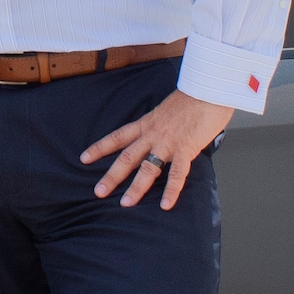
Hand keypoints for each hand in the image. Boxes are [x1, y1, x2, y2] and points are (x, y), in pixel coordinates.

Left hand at [81, 89, 234, 209]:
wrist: (209, 89)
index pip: (117, 136)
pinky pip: (177, 173)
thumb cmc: (194, 97)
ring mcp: (168, 142)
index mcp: (147, 123)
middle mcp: (153, 134)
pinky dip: (171, 190)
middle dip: (112, 176)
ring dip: (136, 187)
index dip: (100, 148)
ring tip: (125, 203)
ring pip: (147, 168)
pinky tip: (165, 204)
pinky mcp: (186, 148)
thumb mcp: (168, 110)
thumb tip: (162, 135)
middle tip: (99, 192)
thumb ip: (162, 125)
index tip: (84, 158)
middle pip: (127, 157)